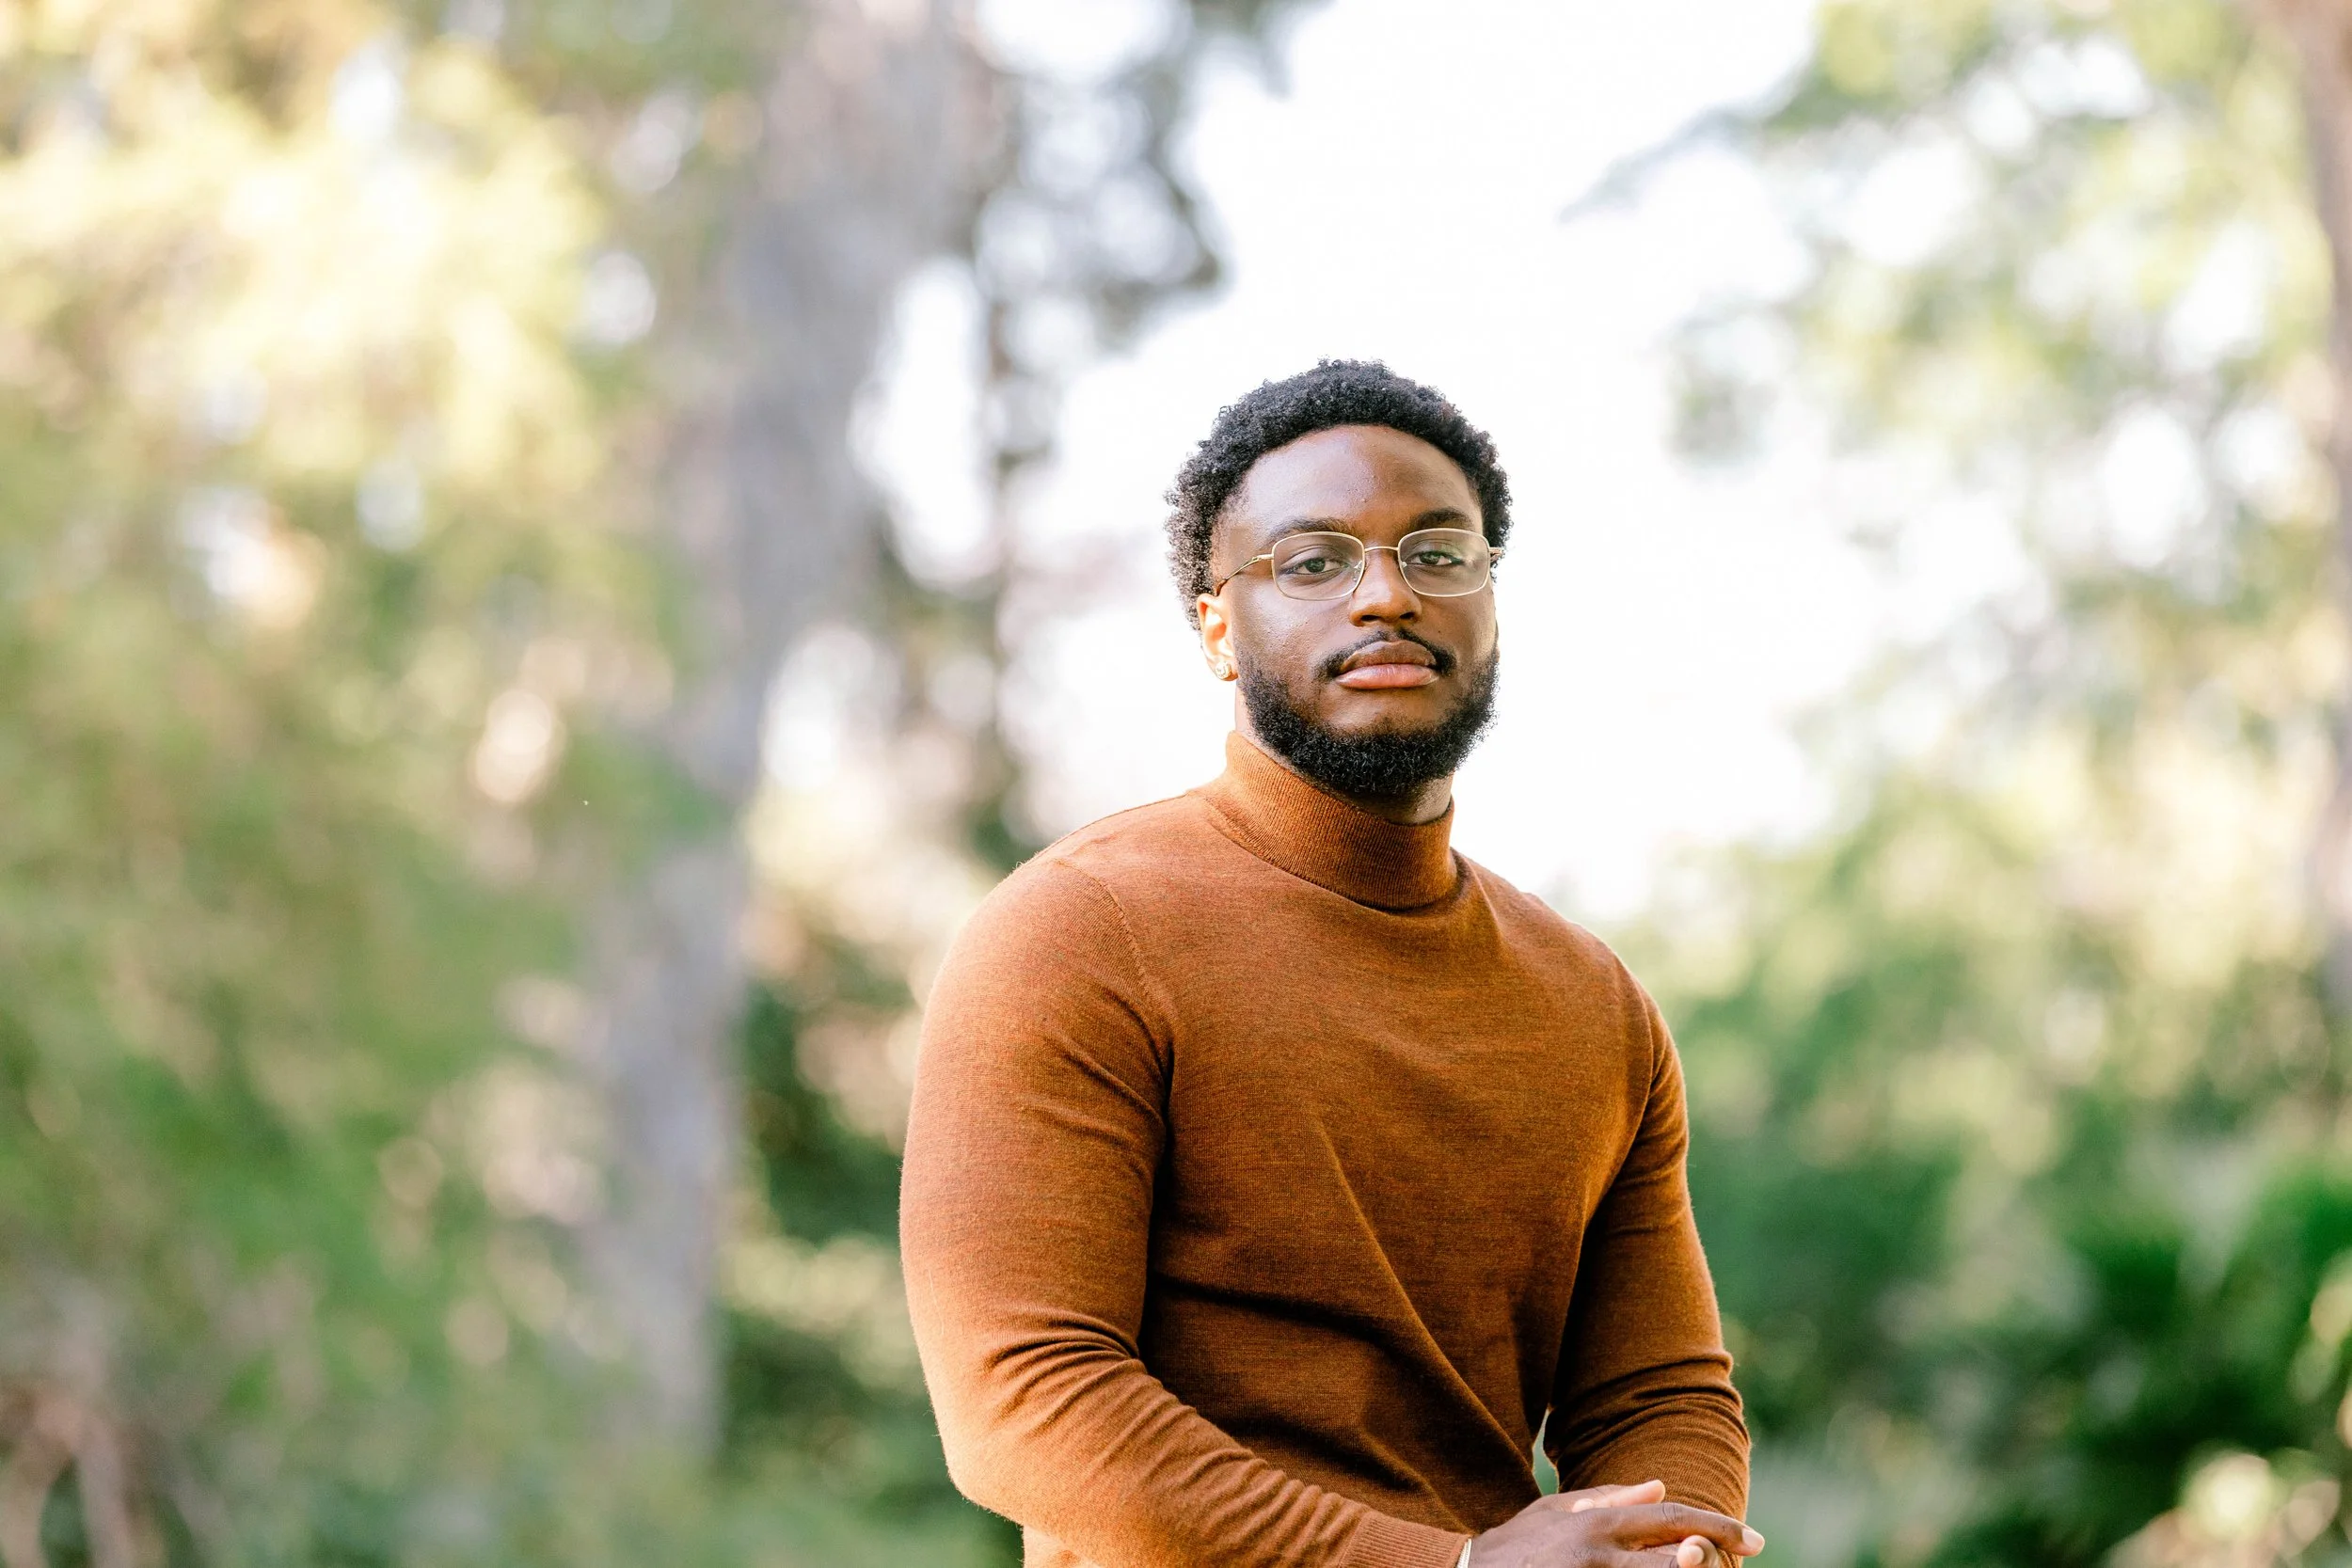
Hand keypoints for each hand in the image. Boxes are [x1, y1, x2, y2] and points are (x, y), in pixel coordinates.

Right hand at [1466, 1479, 1764, 1566]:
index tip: (1756, 1540)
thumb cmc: (1518, 1543)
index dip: (1721, 1527)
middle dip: (1714, 1564)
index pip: (1674, 1518)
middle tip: (1734, 1565)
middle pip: (1680, 1561)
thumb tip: (1661, 1486)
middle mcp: (1601, 1554)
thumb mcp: (1560, 1510)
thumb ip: (1614, 1498)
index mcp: (1600, 1522)